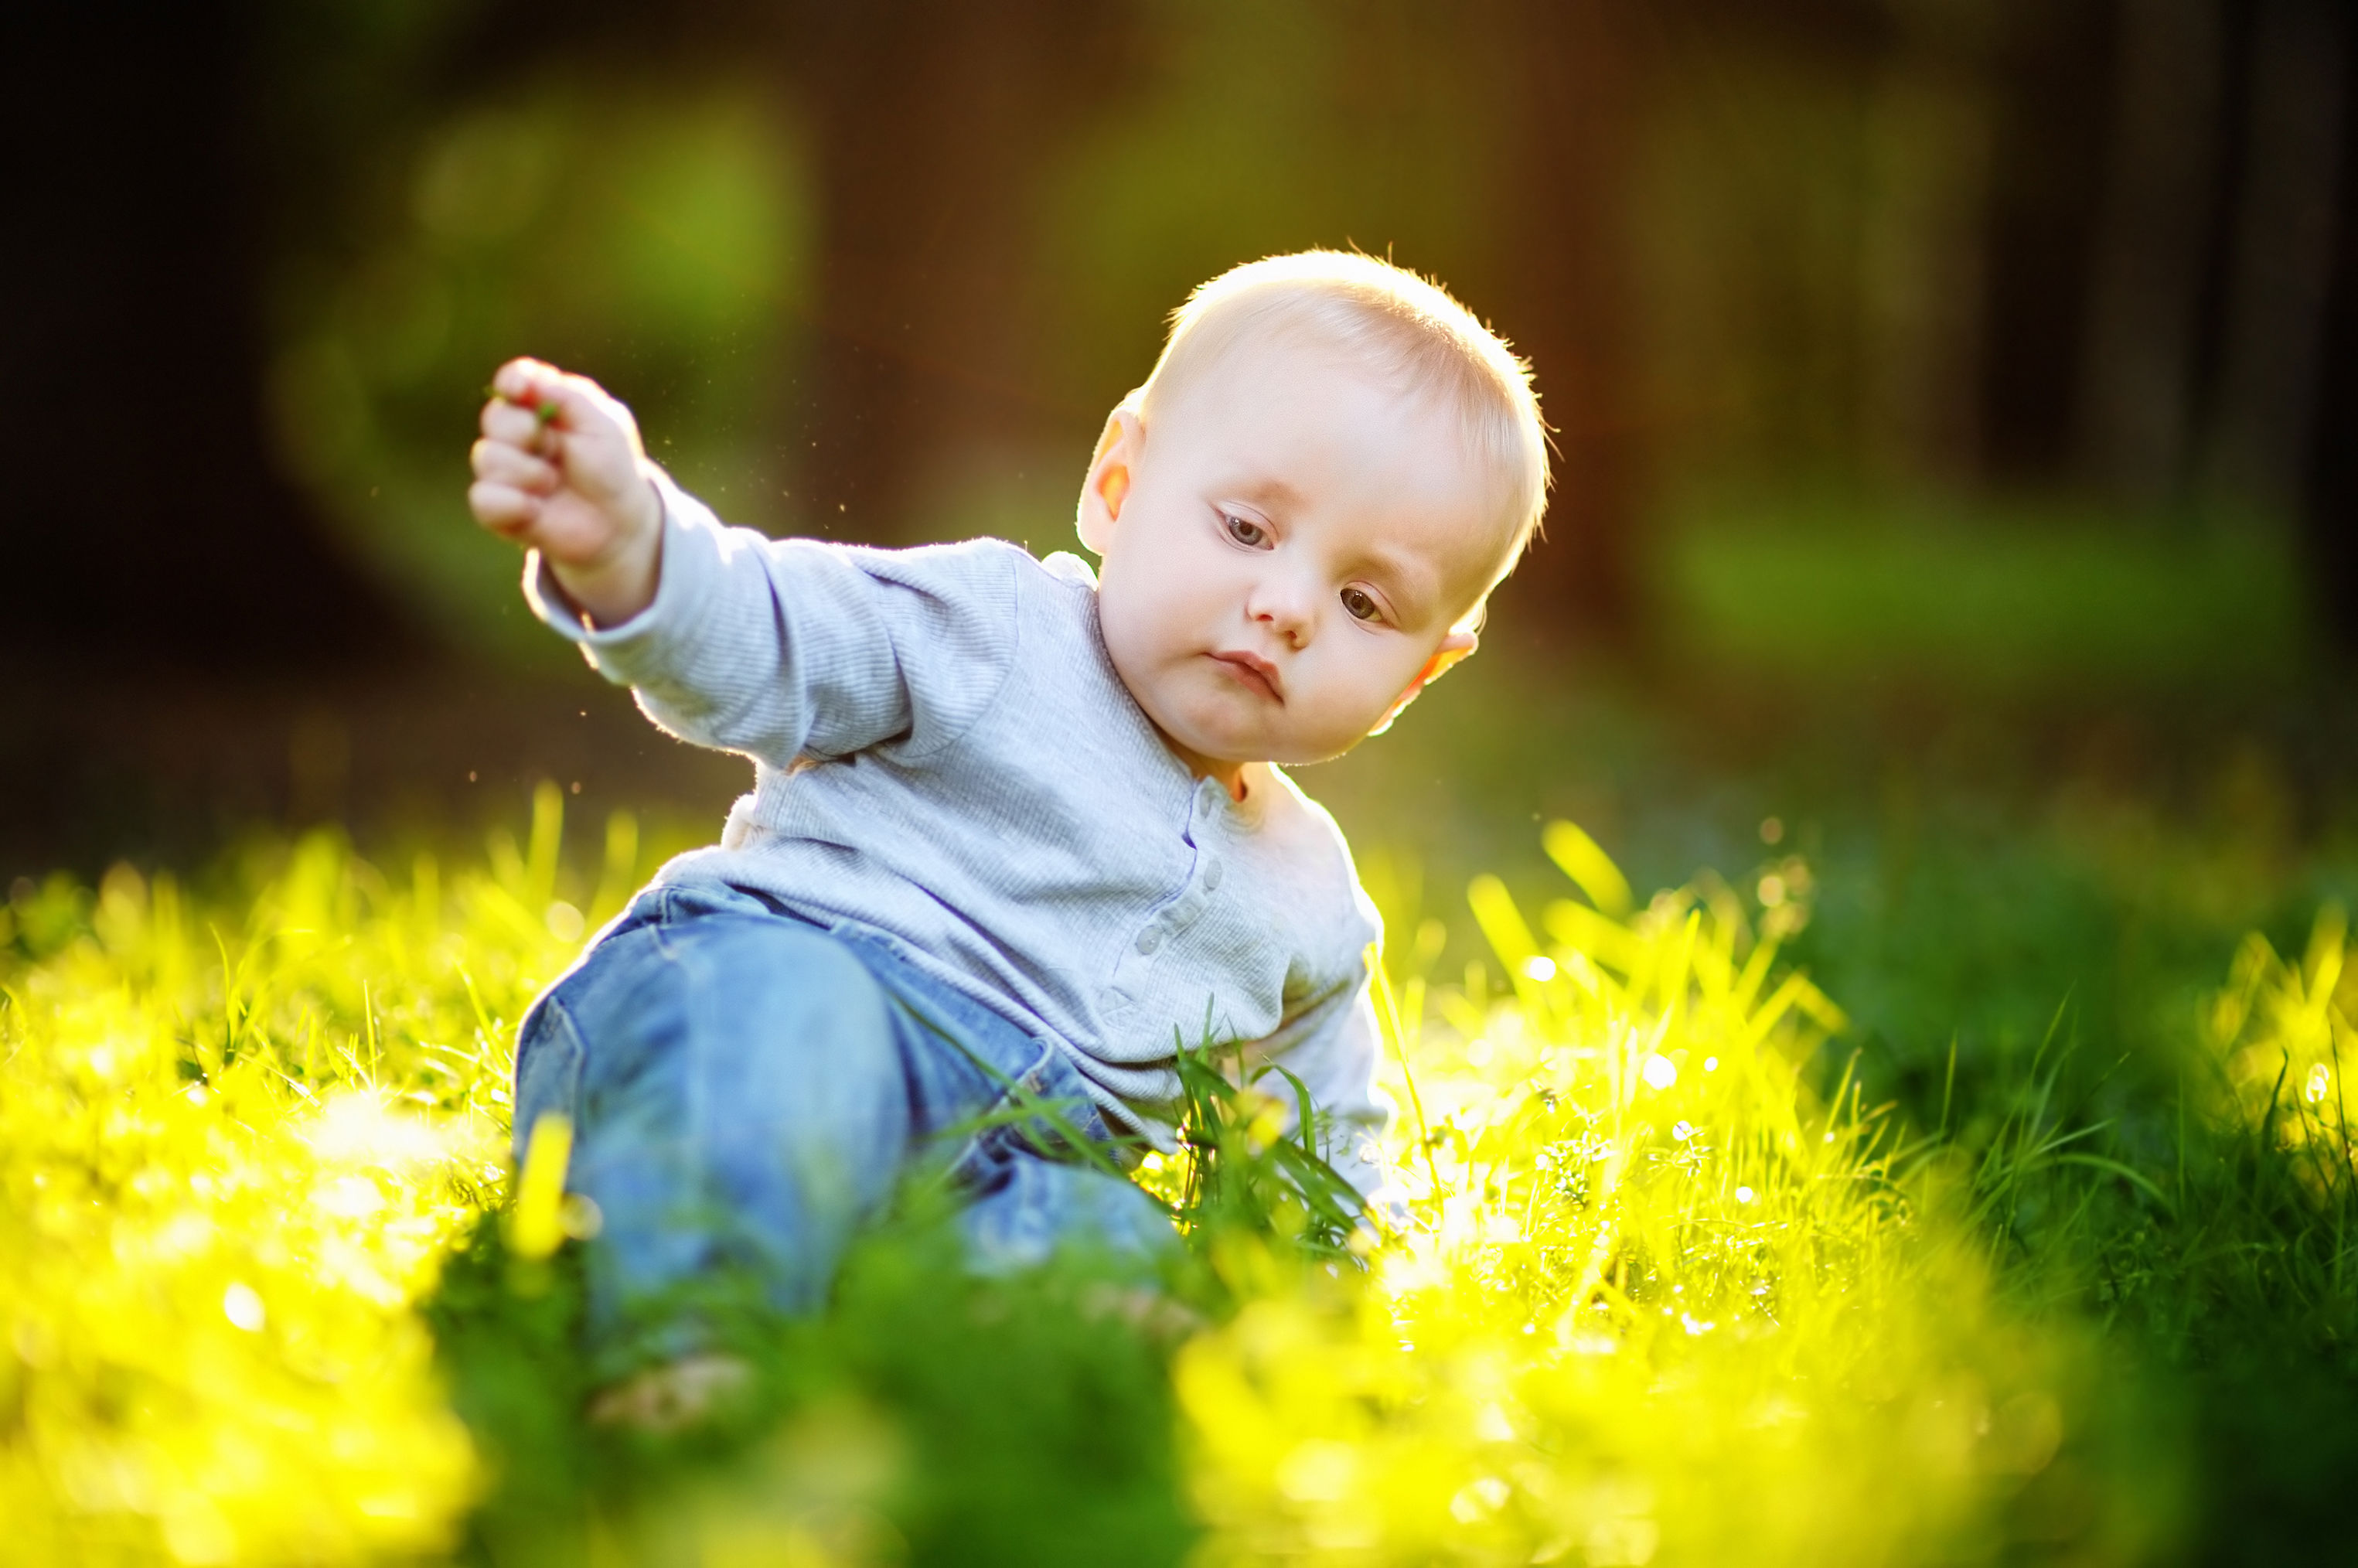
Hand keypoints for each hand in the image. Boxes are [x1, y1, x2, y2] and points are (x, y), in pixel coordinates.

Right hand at [469, 358, 662, 625]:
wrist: (619, 524)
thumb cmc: (613, 468)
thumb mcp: (605, 425)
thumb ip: (570, 398)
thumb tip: (530, 382)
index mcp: (543, 406)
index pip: (514, 381)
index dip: (512, 381)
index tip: (520, 390)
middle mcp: (518, 434)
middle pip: (495, 416)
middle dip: (523, 431)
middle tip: (556, 449)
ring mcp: (505, 470)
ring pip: (485, 456)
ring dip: (525, 471)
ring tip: (553, 483)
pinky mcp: (499, 507)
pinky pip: (483, 498)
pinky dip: (510, 503)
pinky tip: (535, 509)